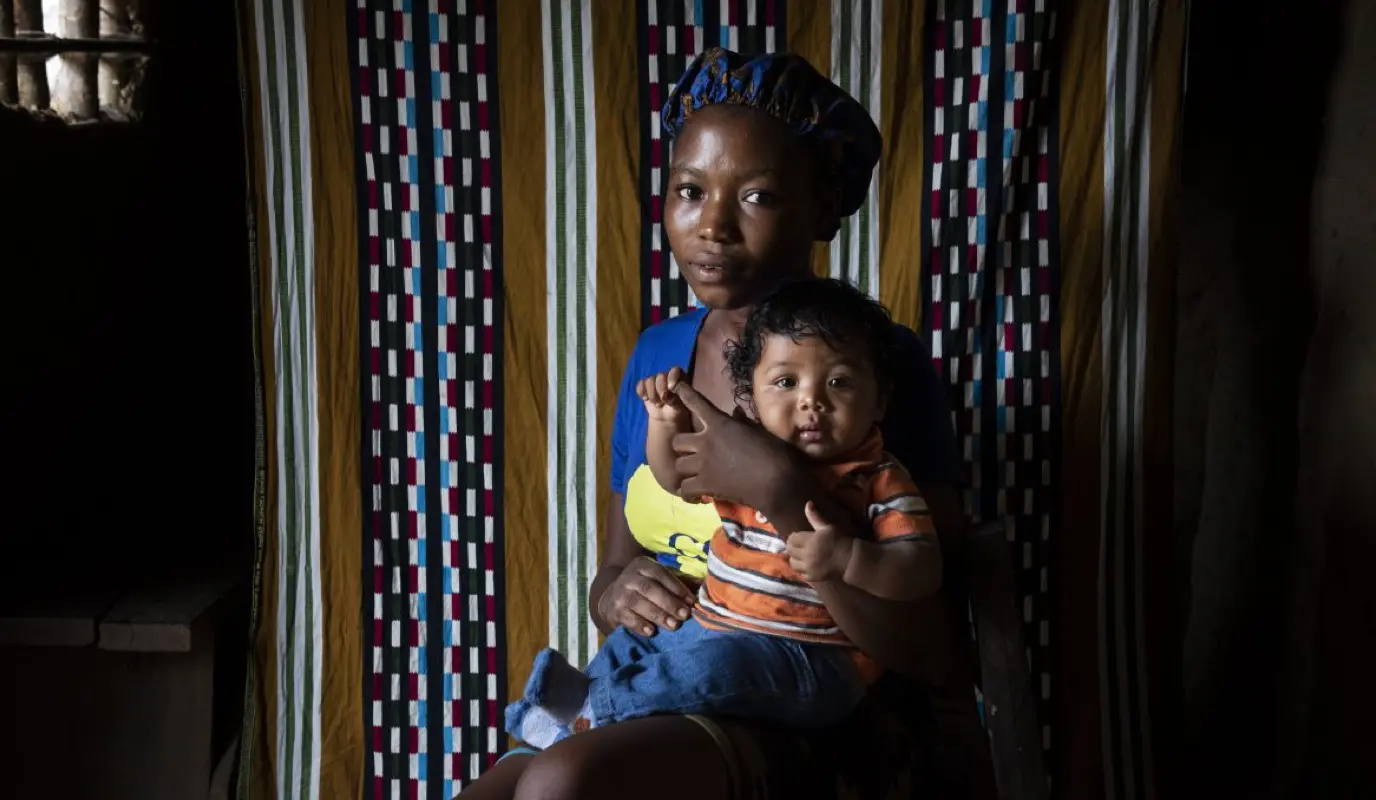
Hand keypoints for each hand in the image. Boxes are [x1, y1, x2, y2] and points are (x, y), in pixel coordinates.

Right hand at [595, 557, 693, 635]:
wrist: (611, 600)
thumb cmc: (643, 591)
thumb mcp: (656, 582)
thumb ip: (676, 585)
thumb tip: (702, 588)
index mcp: (642, 565)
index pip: (661, 574)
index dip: (677, 587)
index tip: (691, 602)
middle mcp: (628, 576)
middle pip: (649, 588)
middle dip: (669, 603)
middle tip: (684, 616)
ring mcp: (619, 593)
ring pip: (638, 602)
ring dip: (658, 615)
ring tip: (673, 625)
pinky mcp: (613, 609)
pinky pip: (627, 617)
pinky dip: (640, 625)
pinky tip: (651, 632)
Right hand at [636, 367, 690, 428]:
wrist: (668, 418)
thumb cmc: (679, 410)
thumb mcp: (682, 406)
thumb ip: (677, 398)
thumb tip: (668, 390)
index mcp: (680, 378)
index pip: (675, 371)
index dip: (672, 378)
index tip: (671, 388)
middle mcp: (668, 376)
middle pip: (660, 376)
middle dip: (661, 390)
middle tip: (664, 401)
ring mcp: (656, 381)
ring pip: (650, 380)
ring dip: (652, 395)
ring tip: (658, 403)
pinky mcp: (645, 387)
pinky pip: (640, 385)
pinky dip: (641, 392)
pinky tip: (646, 399)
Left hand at [670, 382, 804, 507]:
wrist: (777, 480)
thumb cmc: (774, 452)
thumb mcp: (758, 431)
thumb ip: (742, 422)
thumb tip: (735, 411)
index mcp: (720, 423)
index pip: (696, 403)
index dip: (685, 393)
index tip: (677, 388)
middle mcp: (706, 441)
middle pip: (677, 441)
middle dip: (683, 448)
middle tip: (692, 454)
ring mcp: (703, 464)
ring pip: (678, 465)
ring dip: (686, 471)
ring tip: (695, 476)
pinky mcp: (704, 485)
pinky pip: (684, 489)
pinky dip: (688, 493)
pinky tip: (696, 495)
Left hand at [785, 502, 854, 583]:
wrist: (850, 559)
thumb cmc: (839, 540)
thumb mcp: (827, 527)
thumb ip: (815, 517)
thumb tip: (808, 503)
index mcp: (810, 541)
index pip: (792, 538)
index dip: (794, 537)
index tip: (798, 537)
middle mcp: (807, 555)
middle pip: (790, 550)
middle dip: (792, 547)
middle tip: (798, 546)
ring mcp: (809, 567)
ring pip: (792, 563)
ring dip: (795, 558)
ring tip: (801, 556)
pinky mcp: (812, 577)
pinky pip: (800, 573)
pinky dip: (801, 569)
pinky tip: (806, 565)